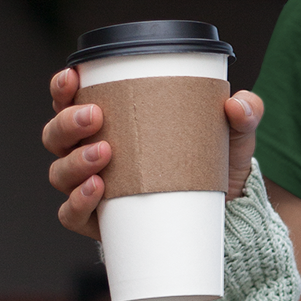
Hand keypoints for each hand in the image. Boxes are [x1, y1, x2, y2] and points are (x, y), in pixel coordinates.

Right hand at [43, 67, 263, 238]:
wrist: (224, 218)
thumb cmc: (214, 166)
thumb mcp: (233, 138)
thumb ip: (244, 115)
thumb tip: (238, 104)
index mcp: (110, 125)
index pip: (70, 101)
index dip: (62, 88)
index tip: (71, 76)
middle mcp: (90, 154)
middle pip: (56, 136)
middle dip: (67, 122)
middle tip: (96, 116)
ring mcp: (91, 190)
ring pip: (58, 173)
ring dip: (73, 161)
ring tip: (103, 154)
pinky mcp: (100, 223)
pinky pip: (72, 215)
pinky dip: (77, 203)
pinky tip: (95, 190)